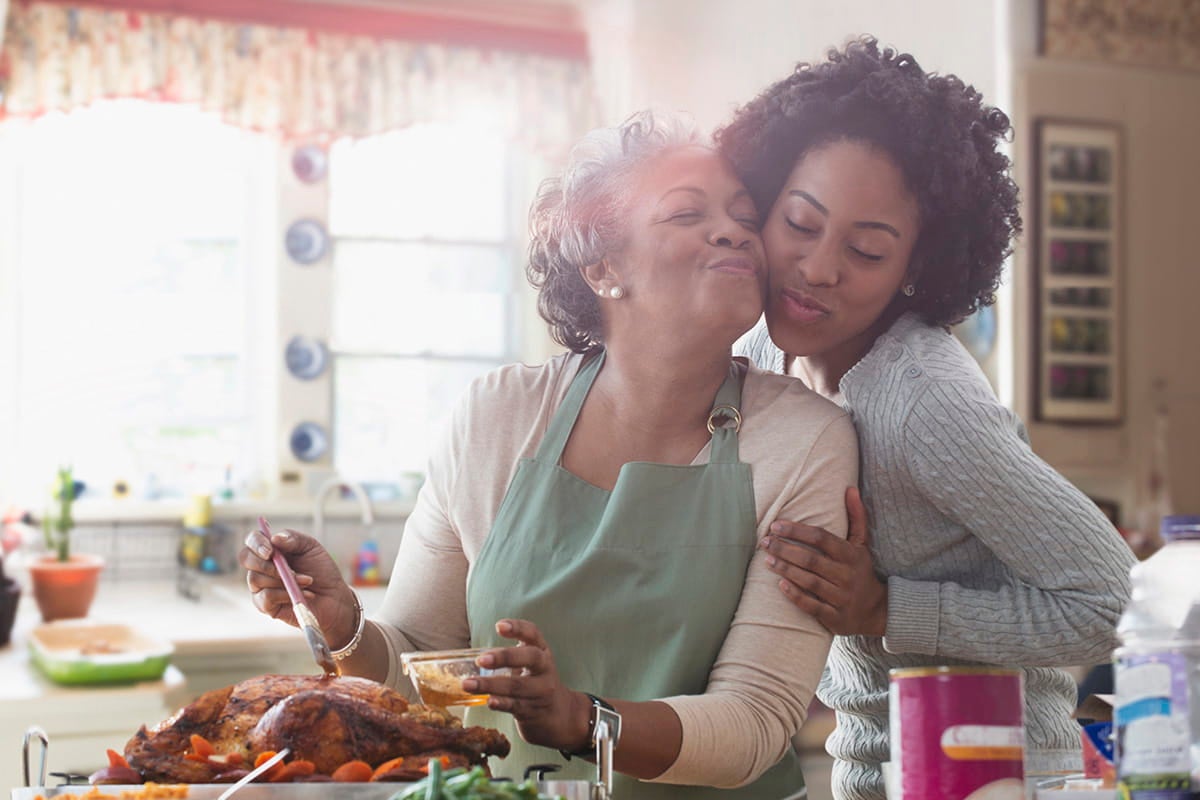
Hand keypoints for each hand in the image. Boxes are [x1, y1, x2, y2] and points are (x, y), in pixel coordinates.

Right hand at [238, 527, 358, 648]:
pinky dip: (285, 594)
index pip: (252, 540)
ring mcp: (261, 586)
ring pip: (256, 578)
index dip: (256, 543)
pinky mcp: (265, 605)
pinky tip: (303, 594)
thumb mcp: (312, 548)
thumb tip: (274, 538)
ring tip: (307, 581)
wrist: (333, 597)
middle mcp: (262, 566)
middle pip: (246, 558)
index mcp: (271, 549)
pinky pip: (265, 597)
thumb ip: (294, 539)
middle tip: (288, 569)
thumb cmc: (321, 571)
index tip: (270, 551)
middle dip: (265, 564)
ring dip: (284, 580)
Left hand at [464, 619, 591, 752]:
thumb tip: (469, 657)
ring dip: (490, 685)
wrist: (558, 715)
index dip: (518, 628)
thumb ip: (510, 656)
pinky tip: (489, 701)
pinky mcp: (533, 711)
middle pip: (530, 657)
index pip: (533, 634)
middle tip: (481, 660)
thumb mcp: (531, 665)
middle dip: (505, 657)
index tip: (499, 626)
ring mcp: (541, 691)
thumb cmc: (535, 683)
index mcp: (542, 652)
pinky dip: (502, 703)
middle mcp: (545, 669)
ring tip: (468, 684)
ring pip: (517, 686)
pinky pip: (516, 706)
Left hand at [758, 487, 887, 636]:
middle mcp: (847, 576)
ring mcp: (842, 598)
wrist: (877, 611)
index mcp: (852, 555)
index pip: (822, 538)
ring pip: (810, 581)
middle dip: (785, 549)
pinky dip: (796, 595)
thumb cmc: (861, 570)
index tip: (776, 525)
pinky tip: (780, 584)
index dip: (797, 531)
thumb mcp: (862, 544)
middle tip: (765, 542)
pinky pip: (813, 606)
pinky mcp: (835, 618)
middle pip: (812, 559)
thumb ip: (856, 517)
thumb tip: (850, 488)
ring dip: (786, 570)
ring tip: (767, 560)